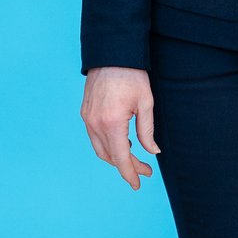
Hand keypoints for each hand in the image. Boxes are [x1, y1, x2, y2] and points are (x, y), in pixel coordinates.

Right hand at [81, 66, 159, 190]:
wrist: (111, 53)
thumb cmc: (132, 76)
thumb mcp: (146, 103)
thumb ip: (147, 131)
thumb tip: (152, 152)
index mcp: (111, 123)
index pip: (120, 158)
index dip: (130, 173)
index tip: (139, 183)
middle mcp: (95, 124)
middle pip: (110, 156)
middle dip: (127, 166)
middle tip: (145, 170)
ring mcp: (87, 119)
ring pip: (100, 149)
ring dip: (116, 157)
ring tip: (134, 157)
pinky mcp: (85, 113)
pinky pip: (95, 137)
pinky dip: (108, 145)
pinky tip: (122, 142)